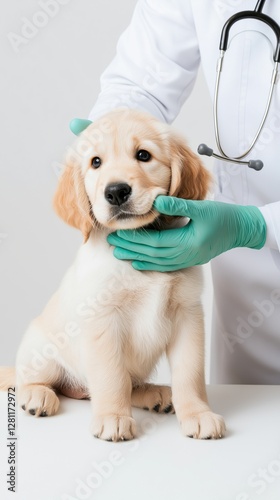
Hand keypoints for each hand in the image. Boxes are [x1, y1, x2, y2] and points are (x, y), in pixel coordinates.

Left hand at [107, 196, 266, 271]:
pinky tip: (138, 262)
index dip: (136, 239)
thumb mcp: (202, 208)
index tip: (120, 232)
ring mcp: (187, 260)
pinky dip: (150, 263)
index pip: (155, 242)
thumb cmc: (224, 217)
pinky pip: (165, 265)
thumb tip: (156, 199)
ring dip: (137, 257)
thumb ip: (178, 205)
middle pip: (152, 254)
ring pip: (157, 261)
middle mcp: (186, 255)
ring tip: (119, 253)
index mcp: (187, 243)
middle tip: (112, 243)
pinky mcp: (189, 260)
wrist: (242, 230)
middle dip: (131, 249)